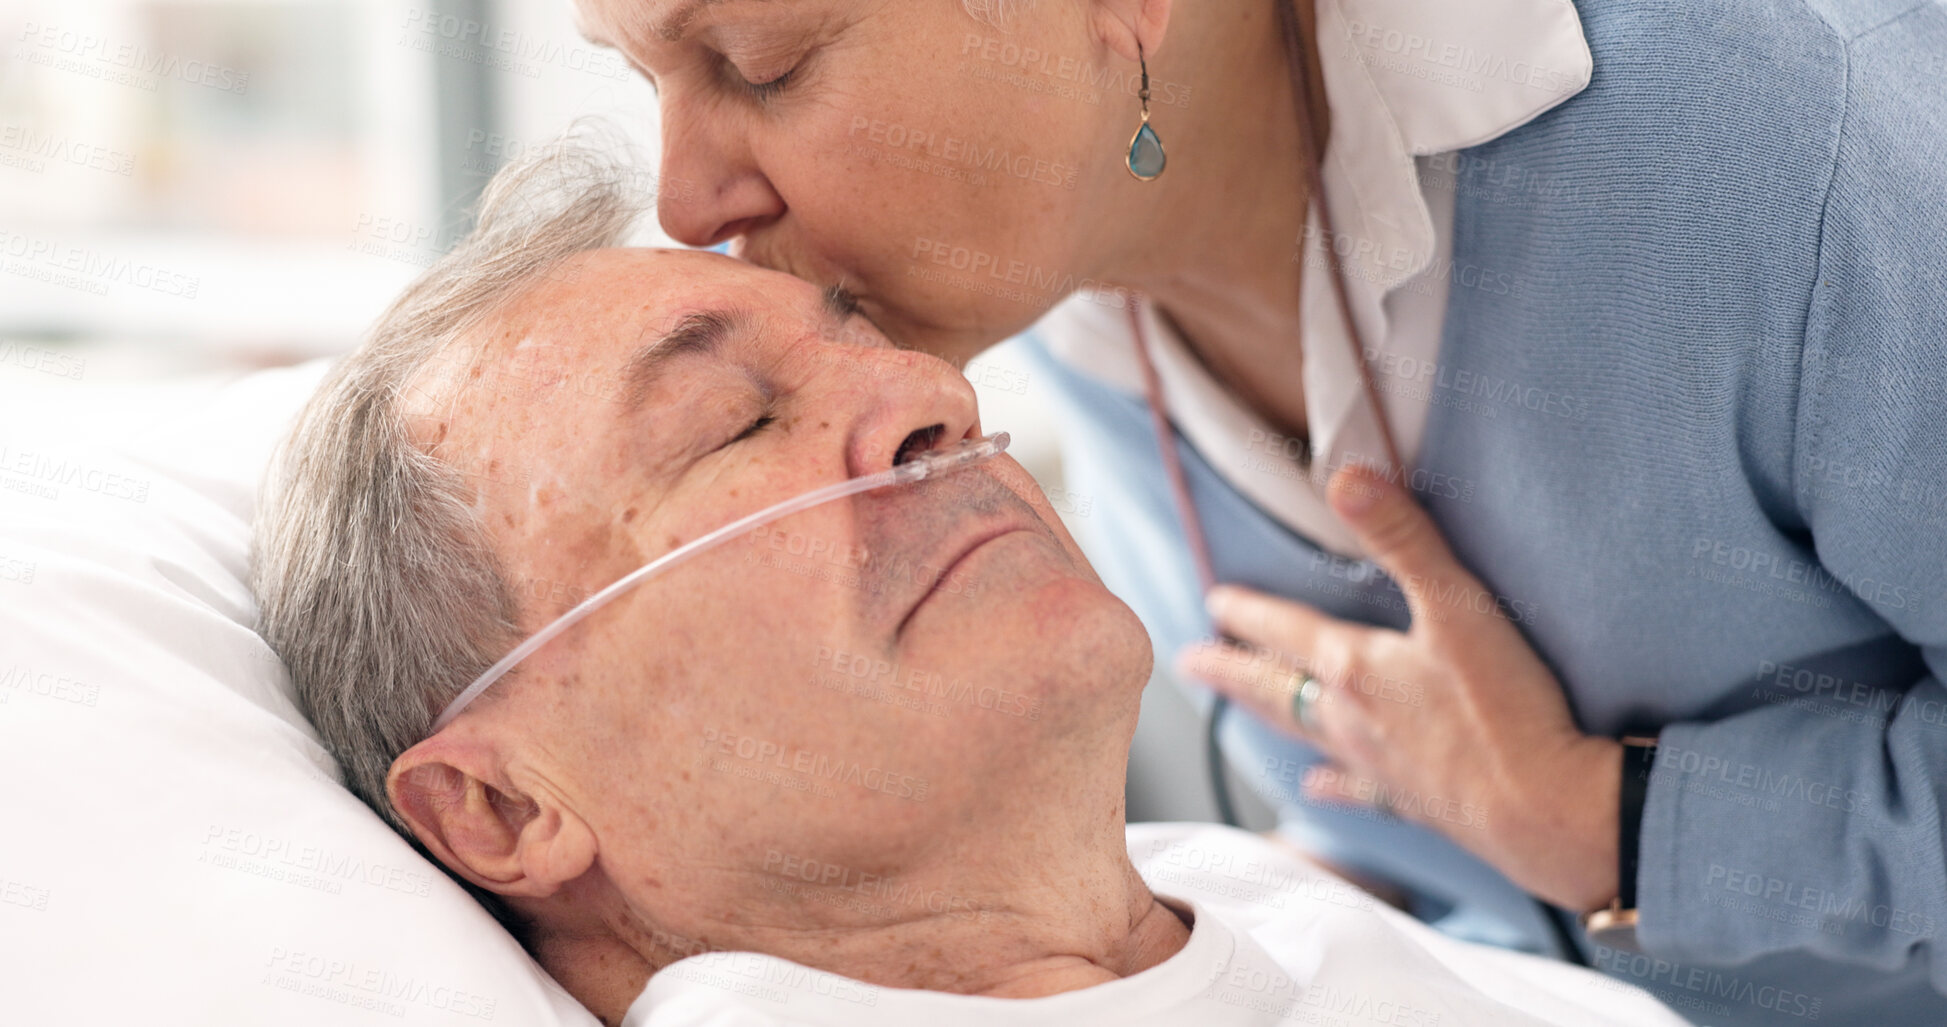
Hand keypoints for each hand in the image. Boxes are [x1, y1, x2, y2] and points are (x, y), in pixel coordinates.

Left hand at [1178, 465, 1620, 911]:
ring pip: (1305, 733)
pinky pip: (1356, 790)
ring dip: (1269, 715)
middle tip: (1192, 664)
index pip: (1285, 632)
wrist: (1543, 810)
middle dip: (1233, 671)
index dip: (1250, 613)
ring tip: (1240, 711)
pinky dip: (1331, 786)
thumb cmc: (1503, 705)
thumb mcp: (1455, 604)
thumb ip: (1402, 537)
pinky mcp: (1412, 802)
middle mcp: (1352, 719)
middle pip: (1276, 687)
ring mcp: (1377, 765)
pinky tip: (1315, 787)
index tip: (1214, 603)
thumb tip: (1344, 477)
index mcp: (1355, 668)